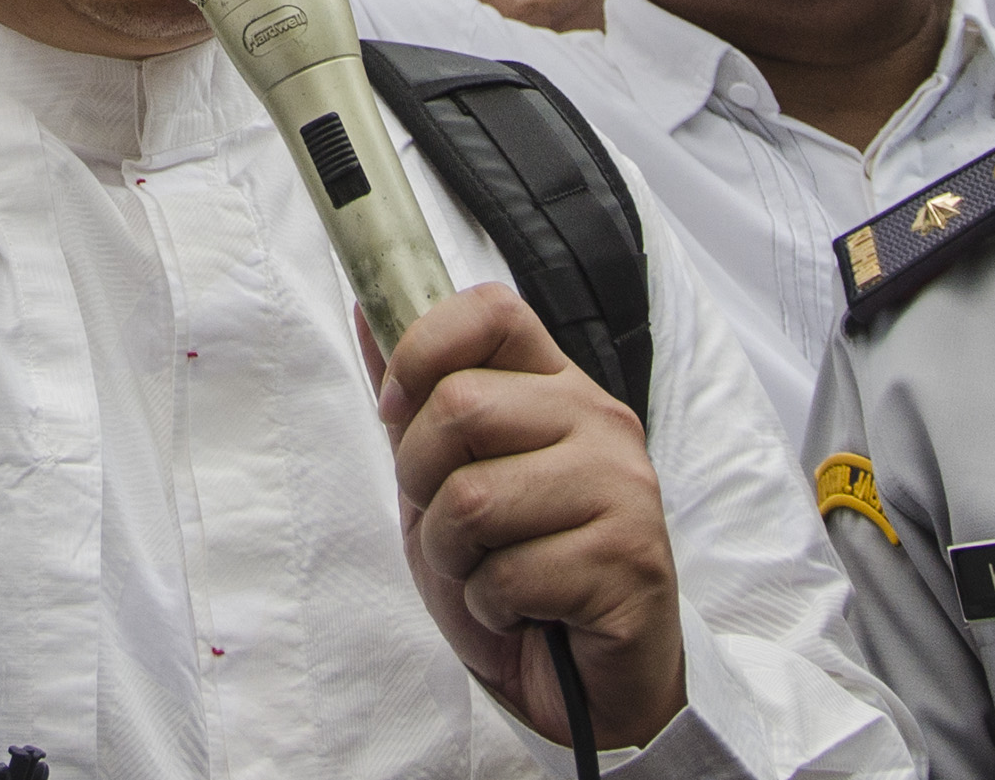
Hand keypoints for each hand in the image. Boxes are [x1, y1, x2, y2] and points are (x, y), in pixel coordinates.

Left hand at [371, 285, 687, 751]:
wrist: (586, 684)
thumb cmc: (517, 573)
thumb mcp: (446, 480)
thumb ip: (418, 401)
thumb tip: (365, 310)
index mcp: (558, 389)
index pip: (489, 311)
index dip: (422, 348)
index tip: (396, 410)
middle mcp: (600, 424)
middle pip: (461, 405)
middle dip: (421, 482)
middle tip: (452, 527)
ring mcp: (623, 490)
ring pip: (476, 497)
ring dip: (454, 555)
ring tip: (488, 573)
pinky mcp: (628, 561)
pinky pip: (510, 573)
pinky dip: (491, 604)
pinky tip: (523, 611)